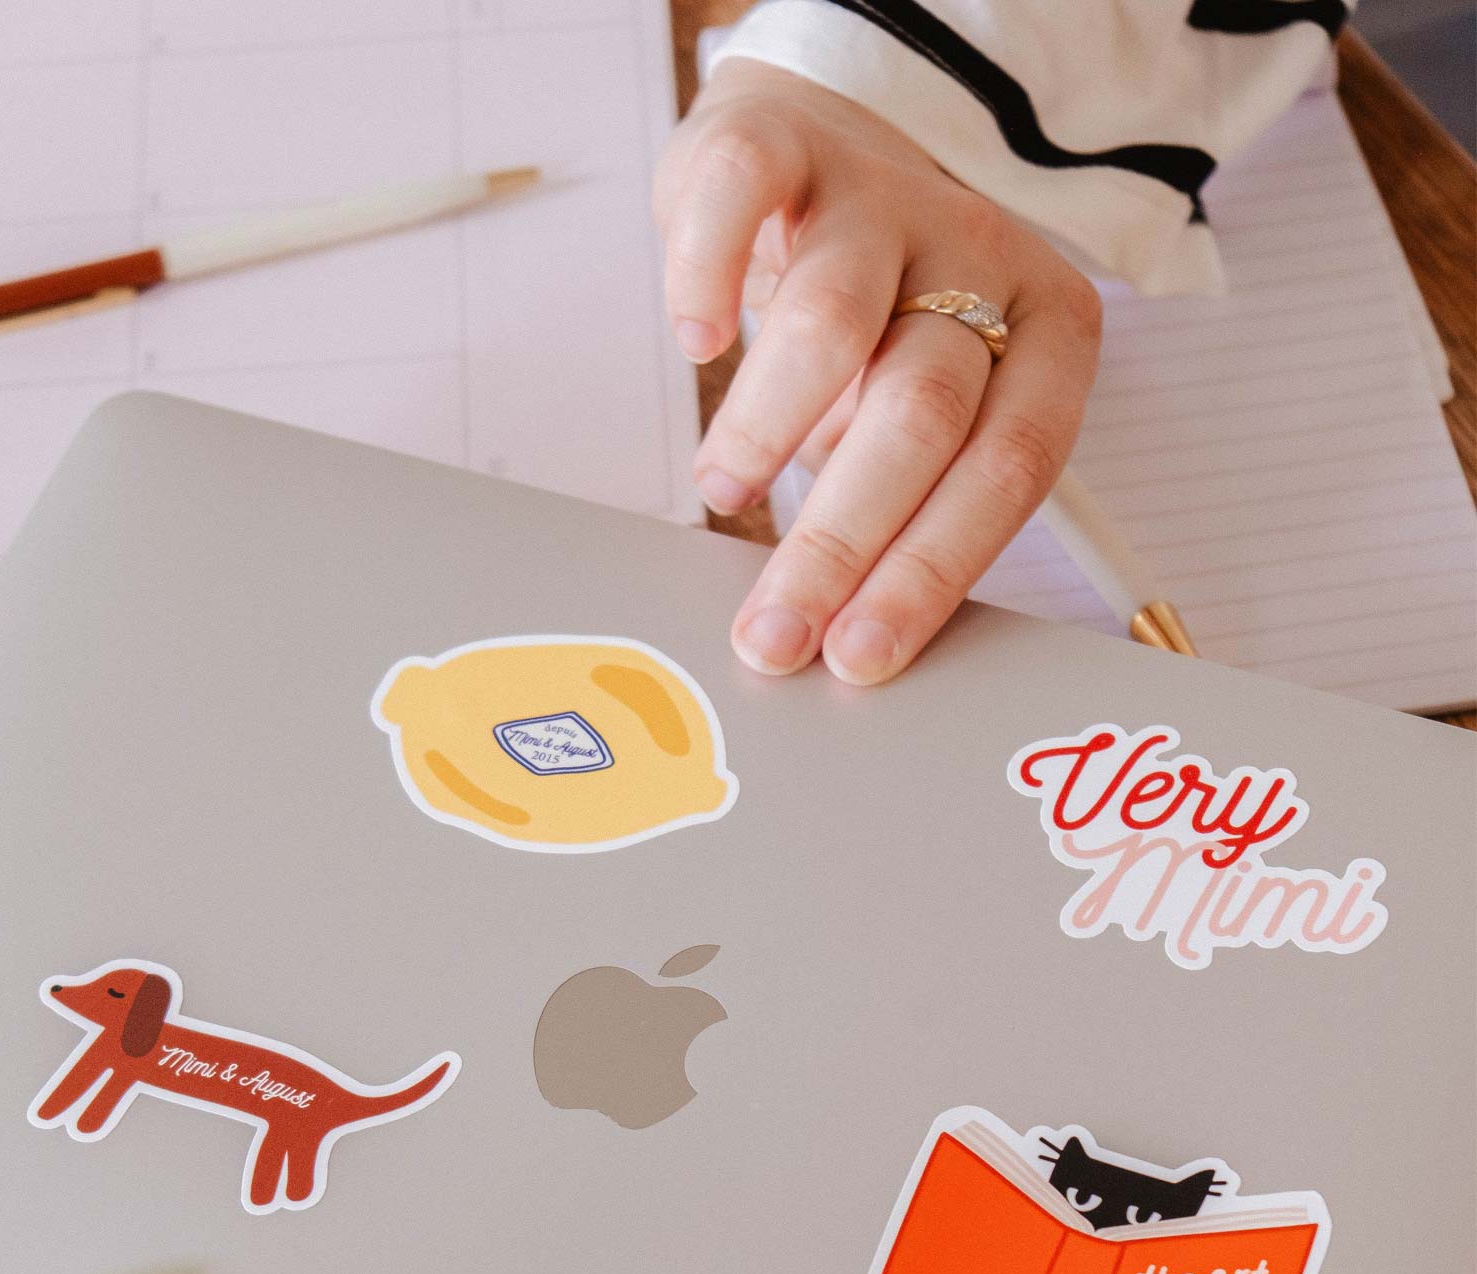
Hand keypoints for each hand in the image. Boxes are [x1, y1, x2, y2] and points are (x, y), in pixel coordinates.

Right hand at [654, 60, 1101, 684]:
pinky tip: (701, 345)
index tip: (859, 657)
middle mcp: (978, 256)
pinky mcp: (785, 144)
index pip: (1008, 468)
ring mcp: (883, 194)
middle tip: (774, 633)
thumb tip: (840, 633)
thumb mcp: (920, 416)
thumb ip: (906, 501)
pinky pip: (743, 198)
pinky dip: (707, 279)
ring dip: (769, 431)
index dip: (930, 571)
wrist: (825, 159)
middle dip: (843, 543)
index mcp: (1044, 335)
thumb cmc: (876, 326)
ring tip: (727, 494)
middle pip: (924, 412)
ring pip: (835, 322)